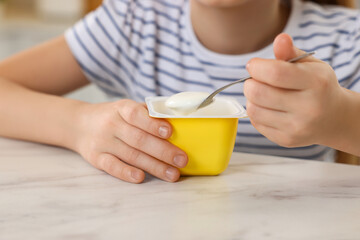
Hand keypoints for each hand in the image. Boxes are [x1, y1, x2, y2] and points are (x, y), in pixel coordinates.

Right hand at [74, 99, 187, 182]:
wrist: (79, 124)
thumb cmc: (113, 117)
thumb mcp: (126, 108)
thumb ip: (147, 113)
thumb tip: (176, 119)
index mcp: (121, 108)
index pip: (136, 115)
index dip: (152, 124)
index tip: (170, 132)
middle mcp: (111, 124)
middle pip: (139, 139)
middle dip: (163, 151)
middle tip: (182, 160)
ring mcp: (103, 142)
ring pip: (131, 155)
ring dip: (154, 166)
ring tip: (172, 174)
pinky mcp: (96, 158)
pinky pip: (112, 166)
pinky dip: (126, 172)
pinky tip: (141, 178)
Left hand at [244, 33, 343, 147]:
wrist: (333, 118)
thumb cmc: (317, 86)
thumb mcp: (310, 65)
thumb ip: (291, 52)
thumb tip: (280, 39)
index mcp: (316, 83)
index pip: (275, 73)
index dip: (257, 67)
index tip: (254, 65)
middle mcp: (308, 108)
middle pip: (258, 93)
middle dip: (250, 83)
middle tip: (256, 80)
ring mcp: (297, 127)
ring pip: (253, 109)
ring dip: (251, 98)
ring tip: (263, 94)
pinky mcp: (286, 140)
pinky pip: (256, 122)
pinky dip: (257, 112)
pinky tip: (268, 108)